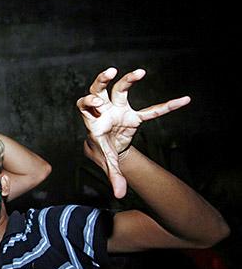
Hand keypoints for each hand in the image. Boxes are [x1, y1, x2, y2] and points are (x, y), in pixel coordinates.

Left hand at [77, 67, 189, 197]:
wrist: (108, 146)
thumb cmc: (103, 150)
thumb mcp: (107, 162)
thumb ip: (113, 176)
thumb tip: (120, 195)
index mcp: (92, 120)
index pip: (85, 105)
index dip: (88, 102)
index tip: (94, 103)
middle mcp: (104, 110)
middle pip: (99, 89)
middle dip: (101, 80)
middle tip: (110, 73)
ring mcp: (118, 109)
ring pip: (120, 89)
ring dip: (128, 80)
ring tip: (139, 72)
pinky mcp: (133, 115)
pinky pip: (151, 111)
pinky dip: (167, 107)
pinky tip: (184, 101)